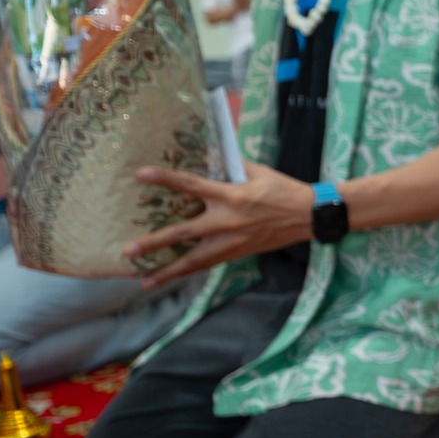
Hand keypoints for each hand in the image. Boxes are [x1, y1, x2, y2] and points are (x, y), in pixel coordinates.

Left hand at [125, 161, 314, 286]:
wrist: (309, 215)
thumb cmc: (284, 189)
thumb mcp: (259, 171)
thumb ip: (232, 166)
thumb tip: (211, 156)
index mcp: (231, 196)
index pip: (191, 185)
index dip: (166, 179)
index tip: (142, 175)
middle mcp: (227, 222)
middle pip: (184, 234)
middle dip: (155, 243)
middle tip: (128, 250)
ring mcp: (232, 242)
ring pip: (194, 260)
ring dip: (168, 271)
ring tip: (145, 281)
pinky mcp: (239, 253)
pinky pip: (209, 264)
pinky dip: (190, 271)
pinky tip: (173, 277)